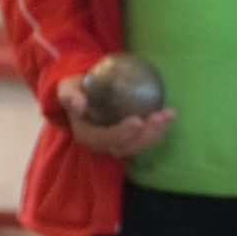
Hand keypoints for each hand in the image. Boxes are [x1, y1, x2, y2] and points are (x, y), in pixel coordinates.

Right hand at [55, 76, 173, 156]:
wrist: (83, 93)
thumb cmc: (75, 90)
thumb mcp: (67, 89)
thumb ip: (70, 96)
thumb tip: (79, 105)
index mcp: (88, 135)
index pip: (106, 139)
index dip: (122, 133)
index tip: (137, 120)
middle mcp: (104, 144)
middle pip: (127, 146)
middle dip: (145, 134)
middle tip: (157, 117)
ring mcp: (119, 142)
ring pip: (139, 144)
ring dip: (156, 132)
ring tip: (167, 114)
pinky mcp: (131, 137)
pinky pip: (146, 138)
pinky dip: (160, 129)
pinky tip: (169, 115)